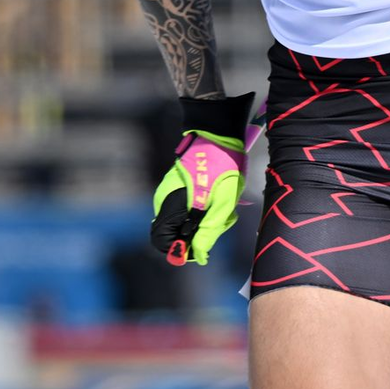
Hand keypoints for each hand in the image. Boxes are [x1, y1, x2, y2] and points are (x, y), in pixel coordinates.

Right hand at [151, 93, 260, 265]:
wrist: (220, 133)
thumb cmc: (223, 165)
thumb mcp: (223, 201)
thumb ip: (209, 229)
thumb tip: (198, 255)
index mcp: (170, 206)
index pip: (162, 242)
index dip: (180, 250)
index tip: (202, 246)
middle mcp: (165, 200)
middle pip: (176, 232)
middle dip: (200, 234)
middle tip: (223, 222)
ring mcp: (172, 192)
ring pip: (186, 220)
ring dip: (207, 220)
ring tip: (227, 208)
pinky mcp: (181, 186)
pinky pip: (189, 207)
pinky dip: (205, 209)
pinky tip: (222, 199)